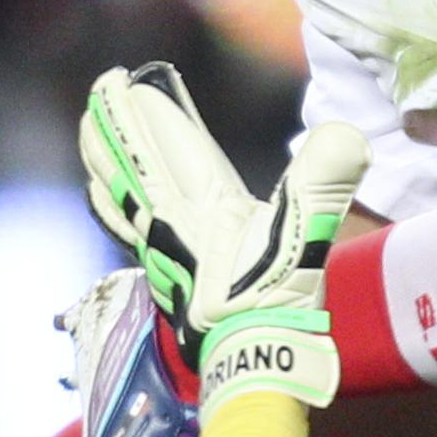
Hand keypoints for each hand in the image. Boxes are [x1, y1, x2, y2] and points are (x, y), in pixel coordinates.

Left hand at [77, 65, 363, 405]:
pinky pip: (123, 222)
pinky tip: (101, 190)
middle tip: (102, 85)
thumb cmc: (279, 297)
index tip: (131, 79)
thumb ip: (324, 181)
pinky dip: (108, 196)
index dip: (151, 111)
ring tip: (89, 124)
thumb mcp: (309, 234)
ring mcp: (161, 246)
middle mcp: (173, 221)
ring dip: (104, 153)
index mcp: (207, 205)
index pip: (172, 146)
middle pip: (136, 161)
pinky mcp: (161, 268)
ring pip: (121, 189)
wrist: (252, 357)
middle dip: (117, 121)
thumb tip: (347, 132)